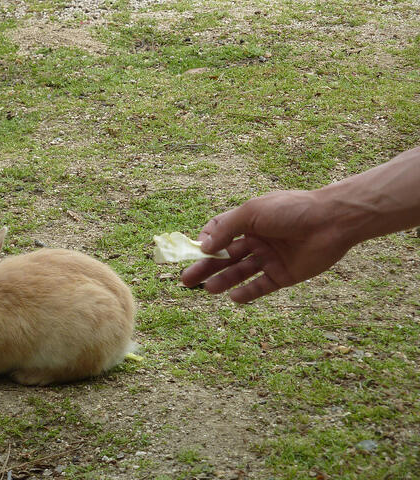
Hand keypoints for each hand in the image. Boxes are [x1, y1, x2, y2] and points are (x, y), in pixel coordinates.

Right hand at [181, 190, 353, 302]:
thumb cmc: (291, 210)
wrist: (332, 222)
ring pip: (240, 272)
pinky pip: (261, 286)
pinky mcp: (283, 275)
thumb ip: (226, 229)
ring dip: (223, 280)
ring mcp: (269, 258)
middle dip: (206, 267)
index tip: (195, 251)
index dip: (205, 242)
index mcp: (248, 221)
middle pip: (225, 256)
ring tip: (208, 289)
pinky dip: (247, 292)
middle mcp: (257, 240)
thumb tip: (203, 246)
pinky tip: (233, 297)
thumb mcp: (252, 212)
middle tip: (187, 280)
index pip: (219, 232)